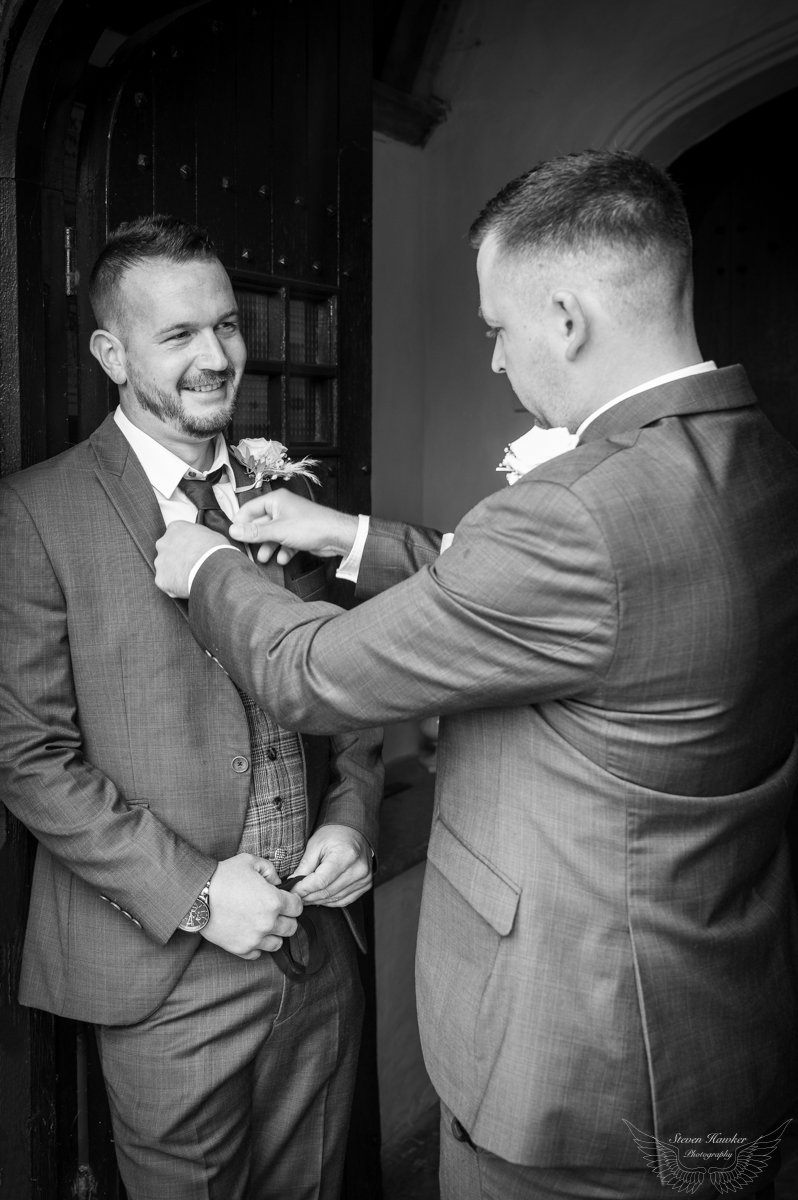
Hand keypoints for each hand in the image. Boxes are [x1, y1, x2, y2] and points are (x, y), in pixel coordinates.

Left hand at [154, 521, 231, 597]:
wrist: (213, 569)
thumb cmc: (215, 550)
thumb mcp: (210, 534)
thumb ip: (198, 536)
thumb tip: (200, 542)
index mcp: (175, 528)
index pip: (175, 534)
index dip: (185, 544)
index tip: (191, 550)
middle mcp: (163, 543)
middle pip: (167, 551)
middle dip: (177, 558)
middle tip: (191, 565)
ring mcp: (160, 562)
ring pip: (166, 568)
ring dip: (175, 572)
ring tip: (192, 577)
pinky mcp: (160, 579)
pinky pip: (167, 583)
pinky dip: (175, 586)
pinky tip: (188, 586)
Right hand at [202, 853, 302, 959]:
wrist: (196, 894)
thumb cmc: (223, 876)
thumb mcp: (250, 861)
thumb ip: (270, 870)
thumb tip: (278, 883)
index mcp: (274, 901)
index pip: (298, 907)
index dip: (293, 901)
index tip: (286, 899)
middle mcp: (268, 922)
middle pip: (292, 927)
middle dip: (286, 918)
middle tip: (275, 912)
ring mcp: (254, 938)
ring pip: (277, 944)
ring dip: (273, 934)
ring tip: (262, 924)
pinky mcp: (240, 949)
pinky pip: (257, 954)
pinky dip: (256, 946)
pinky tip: (250, 934)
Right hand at [229, 491, 357, 564]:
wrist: (337, 536)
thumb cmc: (311, 526)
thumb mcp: (278, 531)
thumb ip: (254, 532)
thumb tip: (234, 531)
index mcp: (275, 500)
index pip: (249, 509)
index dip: (240, 523)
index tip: (234, 536)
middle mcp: (282, 509)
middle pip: (260, 524)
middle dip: (255, 539)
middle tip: (246, 551)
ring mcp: (290, 521)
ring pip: (272, 535)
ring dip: (268, 547)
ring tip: (264, 559)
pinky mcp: (298, 534)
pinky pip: (284, 542)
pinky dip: (283, 551)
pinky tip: (283, 559)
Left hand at [289, 826, 372, 906]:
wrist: (355, 831)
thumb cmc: (335, 834)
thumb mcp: (316, 844)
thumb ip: (305, 865)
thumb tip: (293, 883)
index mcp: (345, 855)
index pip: (320, 881)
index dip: (303, 888)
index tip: (292, 890)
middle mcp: (358, 869)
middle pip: (327, 891)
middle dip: (308, 896)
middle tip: (296, 896)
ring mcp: (364, 879)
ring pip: (335, 899)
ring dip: (317, 900)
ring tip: (305, 897)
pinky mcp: (366, 885)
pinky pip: (344, 900)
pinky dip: (330, 901)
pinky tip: (320, 898)